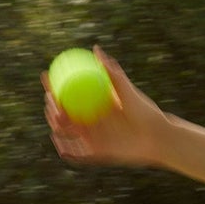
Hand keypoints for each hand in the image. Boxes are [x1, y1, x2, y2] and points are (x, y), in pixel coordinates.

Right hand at [42, 47, 165, 167]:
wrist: (157, 138)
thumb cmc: (145, 112)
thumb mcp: (127, 91)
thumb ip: (112, 72)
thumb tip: (95, 49)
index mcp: (94, 104)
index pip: (69, 94)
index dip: (54, 86)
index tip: (46, 76)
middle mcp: (90, 121)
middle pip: (63, 113)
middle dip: (51, 106)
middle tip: (50, 98)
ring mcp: (92, 138)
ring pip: (66, 132)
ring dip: (55, 124)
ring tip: (54, 116)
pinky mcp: (95, 154)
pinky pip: (76, 153)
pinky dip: (65, 148)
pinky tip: (59, 142)